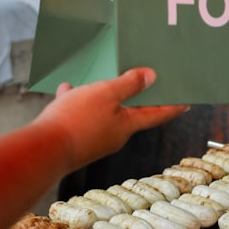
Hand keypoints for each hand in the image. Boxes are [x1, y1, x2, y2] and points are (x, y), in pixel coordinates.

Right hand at [41, 68, 187, 170]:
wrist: (41, 151)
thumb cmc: (76, 120)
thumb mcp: (106, 94)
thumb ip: (129, 84)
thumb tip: (151, 77)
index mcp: (126, 126)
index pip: (157, 114)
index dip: (173, 106)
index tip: (188, 103)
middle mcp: (112, 137)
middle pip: (128, 114)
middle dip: (133, 98)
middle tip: (144, 84)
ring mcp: (92, 141)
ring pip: (100, 113)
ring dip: (99, 97)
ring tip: (97, 81)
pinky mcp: (73, 141)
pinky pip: (78, 117)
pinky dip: (75, 102)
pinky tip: (66, 89)